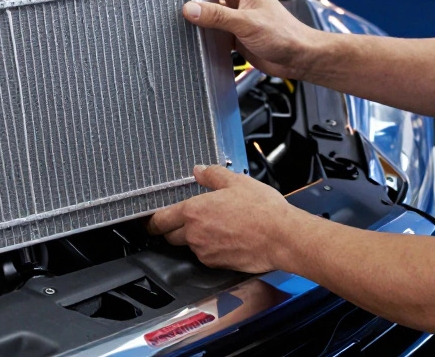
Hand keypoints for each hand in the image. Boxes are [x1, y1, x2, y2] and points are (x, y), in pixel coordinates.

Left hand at [147, 165, 302, 273]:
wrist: (283, 237)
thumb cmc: (263, 210)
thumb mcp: (236, 182)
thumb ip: (212, 175)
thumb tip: (199, 170)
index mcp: (194, 211)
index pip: (160, 219)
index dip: (152, 220)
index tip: (151, 220)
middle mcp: (195, 234)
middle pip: (170, 236)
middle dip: (173, 228)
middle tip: (185, 219)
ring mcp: (205, 252)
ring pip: (189, 246)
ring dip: (193, 238)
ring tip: (214, 225)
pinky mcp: (217, 264)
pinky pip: (205, 256)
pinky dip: (209, 248)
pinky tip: (225, 237)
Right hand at [183, 0, 322, 78]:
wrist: (298, 57)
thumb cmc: (284, 35)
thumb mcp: (246, 22)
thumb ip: (217, 16)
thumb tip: (191, 9)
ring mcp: (237, 15)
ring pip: (210, 11)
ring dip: (198, 15)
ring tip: (181, 18)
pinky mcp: (236, 32)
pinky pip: (214, 28)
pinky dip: (205, 32)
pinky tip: (196, 36)